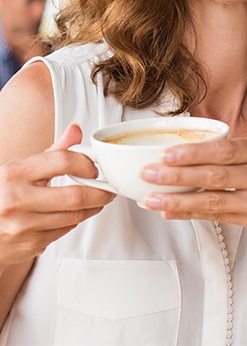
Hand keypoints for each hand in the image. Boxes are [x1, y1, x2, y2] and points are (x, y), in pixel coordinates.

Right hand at [0, 124, 114, 267]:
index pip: (62, 161)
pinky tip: (74, 214)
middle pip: (75, 196)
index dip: (86, 163)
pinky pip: (64, 231)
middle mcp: (16, 200)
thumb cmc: (2, 195)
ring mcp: (23, 225)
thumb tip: (75, 130)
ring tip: (97, 200)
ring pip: (73, 216)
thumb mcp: (20, 169)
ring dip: (92, 208)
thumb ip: (53, 152)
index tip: (94, 167)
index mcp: (15, 173)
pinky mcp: (30, 245)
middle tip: (107, 189)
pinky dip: (74, 221)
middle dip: (99, 193)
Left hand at [140, 135, 246, 245]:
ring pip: (214, 200)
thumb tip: (195, 152)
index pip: (225, 150)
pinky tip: (172, 212)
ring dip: (178, 200)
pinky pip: (220, 217)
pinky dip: (193, 214)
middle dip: (178, 175)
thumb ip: (241, 152)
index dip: (194, 153)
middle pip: (216, 175)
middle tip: (149, 173)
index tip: (167, 153)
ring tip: (152, 199)